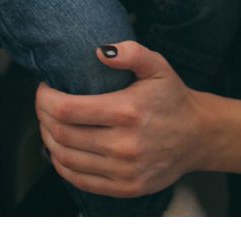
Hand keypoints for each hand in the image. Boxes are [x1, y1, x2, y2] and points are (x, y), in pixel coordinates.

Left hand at [36, 42, 206, 200]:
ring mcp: (124, 171)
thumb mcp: (158, 66)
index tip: (44, 88)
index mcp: (128, 111)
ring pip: (66, 158)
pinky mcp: (125, 188)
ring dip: (48, 140)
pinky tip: (60, 149)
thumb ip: (131, 53)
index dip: (45, 99)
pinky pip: (79, 180)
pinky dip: (62, 165)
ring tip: (49, 124)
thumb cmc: (172, 98)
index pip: (68, 109)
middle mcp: (124, 145)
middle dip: (43, 117)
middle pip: (61, 134)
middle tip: (43, 104)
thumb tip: (99, 51)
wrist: (198, 135)